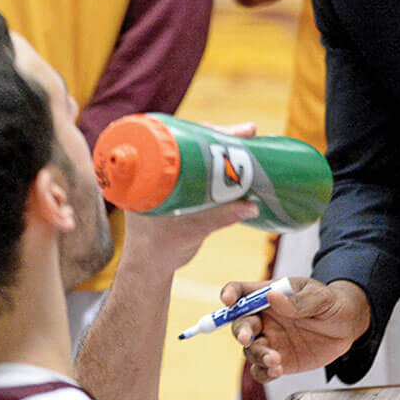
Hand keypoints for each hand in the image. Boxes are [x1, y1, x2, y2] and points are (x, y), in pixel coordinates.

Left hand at [119, 121, 259, 275]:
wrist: (150, 268)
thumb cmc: (159, 251)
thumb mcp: (189, 233)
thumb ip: (219, 219)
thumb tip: (252, 205)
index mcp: (147, 175)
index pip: (177, 142)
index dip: (205, 134)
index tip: (228, 132)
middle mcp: (156, 172)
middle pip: (192, 143)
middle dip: (221, 136)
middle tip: (249, 132)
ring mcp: (170, 179)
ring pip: (199, 155)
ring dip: (224, 148)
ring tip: (250, 140)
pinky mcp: (183, 188)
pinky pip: (203, 169)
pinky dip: (221, 164)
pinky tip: (240, 161)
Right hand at [227, 277, 369, 381]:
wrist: (347, 327)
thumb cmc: (331, 304)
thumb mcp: (321, 298)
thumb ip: (299, 300)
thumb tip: (272, 297)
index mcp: (269, 295)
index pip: (242, 291)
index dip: (231, 294)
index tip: (229, 300)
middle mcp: (264, 318)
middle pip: (239, 323)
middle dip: (240, 331)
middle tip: (248, 338)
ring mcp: (269, 340)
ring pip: (249, 349)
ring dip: (257, 355)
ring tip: (275, 359)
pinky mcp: (277, 360)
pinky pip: (260, 370)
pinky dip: (264, 372)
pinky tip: (277, 370)